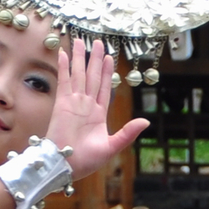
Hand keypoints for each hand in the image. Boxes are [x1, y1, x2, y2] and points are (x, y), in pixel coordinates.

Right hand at [42, 39, 148, 181]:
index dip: (108, 73)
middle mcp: (86, 106)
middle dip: (95, 60)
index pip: (105, 88)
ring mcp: (73, 103)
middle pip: (92, 77)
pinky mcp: (62, 103)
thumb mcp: (112, 147)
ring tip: (79, 42)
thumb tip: (146, 122)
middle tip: (98, 43)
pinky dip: (64, 67)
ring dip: (79, 58)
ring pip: (79, 75)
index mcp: (98, 114)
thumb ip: (127, 133)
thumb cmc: (86, 161)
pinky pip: (64, 81)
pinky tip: (63, 54)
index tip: (110, 58)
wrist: (65, 166)